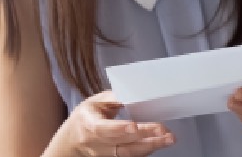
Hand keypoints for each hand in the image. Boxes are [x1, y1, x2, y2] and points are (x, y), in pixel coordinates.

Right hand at [53, 91, 174, 156]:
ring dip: (151, 146)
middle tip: (164, 130)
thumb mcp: (94, 102)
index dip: (119, 128)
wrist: (72, 141)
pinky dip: (147, 150)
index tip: (134, 126)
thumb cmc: (85, 117)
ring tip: (169, 138)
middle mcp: (97, 143)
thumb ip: (114, 97)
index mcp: (89, 124)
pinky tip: (160, 142)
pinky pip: (132, 156)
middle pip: (122, 142)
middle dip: (145, 136)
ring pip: (129, 153)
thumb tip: (135, 91)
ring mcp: (106, 154)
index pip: (104, 129)